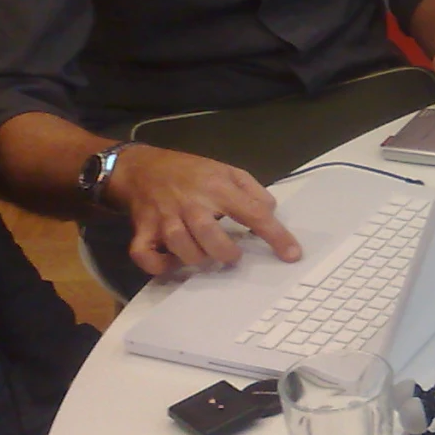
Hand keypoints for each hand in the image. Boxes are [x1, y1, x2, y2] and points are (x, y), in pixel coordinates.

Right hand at [104, 145, 301, 277]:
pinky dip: (159, 267)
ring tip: (205, 255)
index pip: (253, 213)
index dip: (275, 236)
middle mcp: (191, 204)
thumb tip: (271, 212)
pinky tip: (173, 262)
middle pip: (211, 237)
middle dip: (227, 254)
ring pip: (182, 249)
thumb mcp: (226, 171)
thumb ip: (252, 191)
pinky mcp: (143, 230)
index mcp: (216, 188)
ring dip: (198, 259)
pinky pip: (146, 256)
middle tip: (233, 255)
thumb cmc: (191, 172)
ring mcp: (164, 218)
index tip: (292, 255)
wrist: (142, 167)